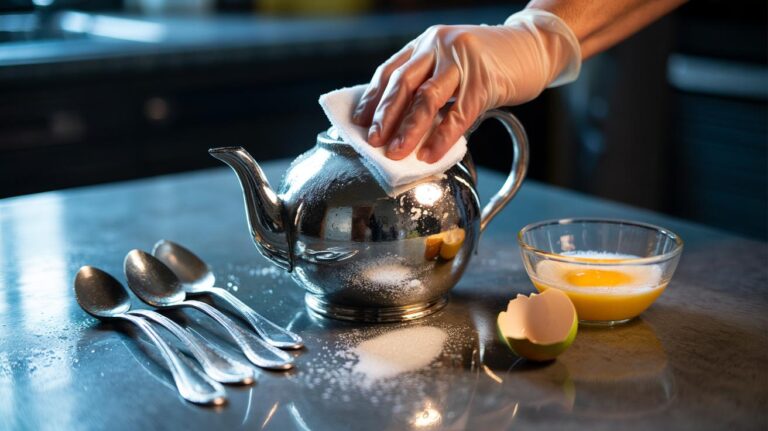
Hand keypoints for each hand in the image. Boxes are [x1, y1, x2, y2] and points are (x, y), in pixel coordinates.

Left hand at [351, 9, 579, 162]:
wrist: (533, 46)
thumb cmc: (490, 62)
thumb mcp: (451, 64)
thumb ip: (428, 84)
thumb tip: (400, 125)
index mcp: (425, 44)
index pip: (390, 72)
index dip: (373, 99)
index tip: (360, 123)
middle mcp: (439, 46)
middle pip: (403, 84)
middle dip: (384, 116)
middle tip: (373, 142)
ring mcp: (462, 61)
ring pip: (427, 98)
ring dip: (408, 129)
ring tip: (397, 152)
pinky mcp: (485, 79)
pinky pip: (459, 113)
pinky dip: (443, 136)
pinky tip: (432, 153)